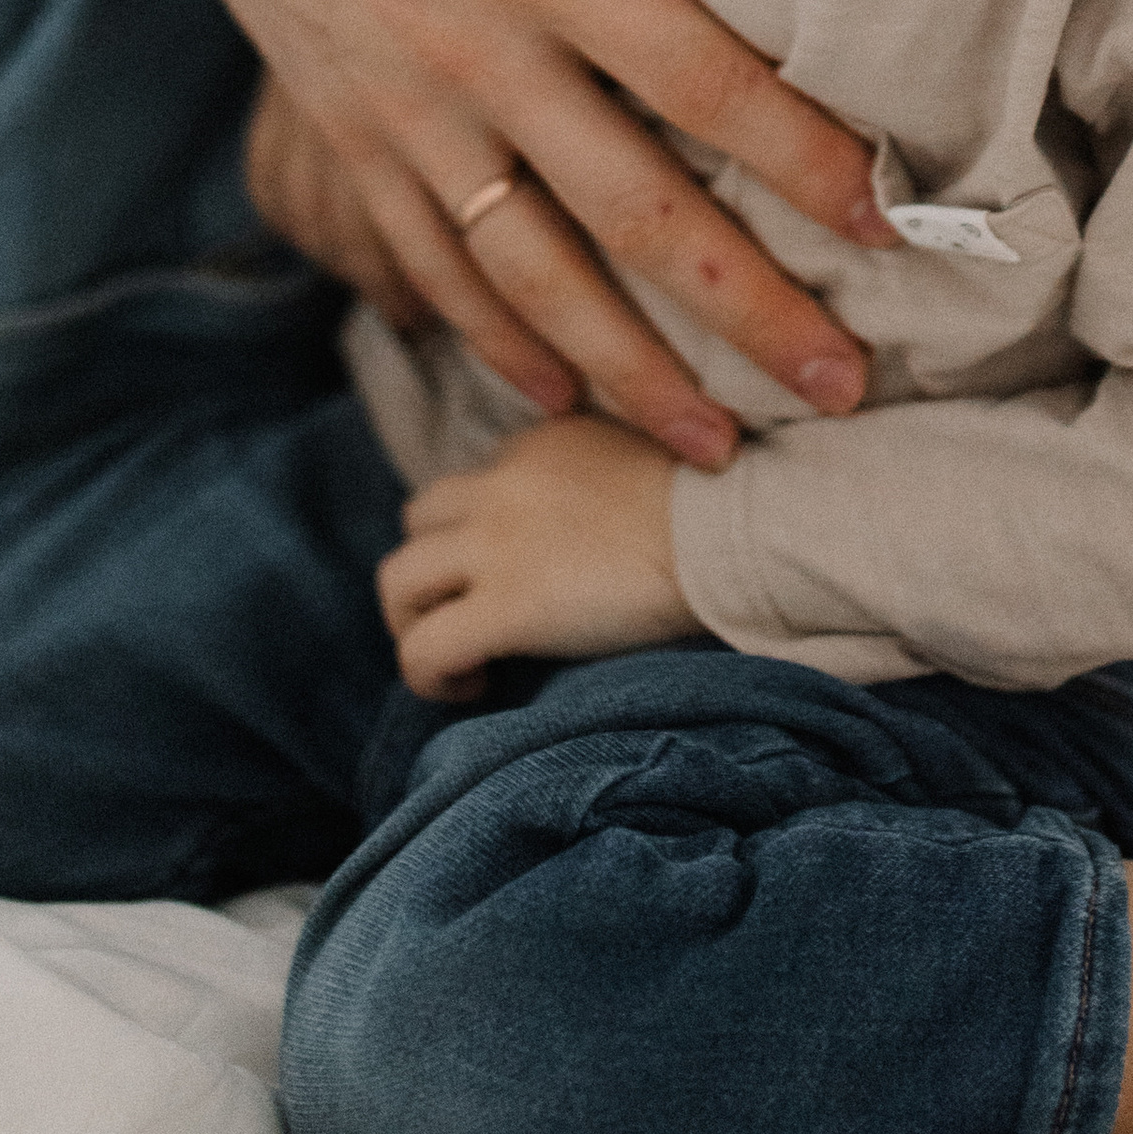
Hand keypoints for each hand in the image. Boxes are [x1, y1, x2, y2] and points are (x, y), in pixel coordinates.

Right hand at [114, 0, 889, 466]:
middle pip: (631, 213)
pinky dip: (493, 338)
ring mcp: (397, 107)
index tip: (886, 224)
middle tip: (845, 391)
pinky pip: (426, 261)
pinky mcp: (342, 126)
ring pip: (530, 273)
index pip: (697, 80)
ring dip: (629, 369)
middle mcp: (469, 53)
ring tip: (714, 444)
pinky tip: (559, 394)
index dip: (799, 159)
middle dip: (744, 314)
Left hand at [377, 419, 699, 700]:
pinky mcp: (507, 608)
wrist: (734, 530)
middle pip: (418, 518)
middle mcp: (503, 484)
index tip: (517, 575)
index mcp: (540, 444)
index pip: (476, 483)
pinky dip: (428, 676)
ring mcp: (497, 546)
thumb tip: (604, 526)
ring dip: (413, 622)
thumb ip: (603, 477)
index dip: (482, 534)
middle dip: (430, 571)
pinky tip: (469, 689)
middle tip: (466, 615)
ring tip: (455, 660)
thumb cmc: (720, 505)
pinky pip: (423, 648)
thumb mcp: (646, 459)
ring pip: (398, 580)